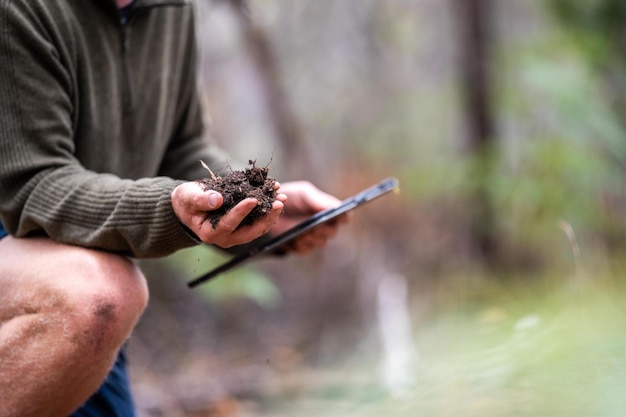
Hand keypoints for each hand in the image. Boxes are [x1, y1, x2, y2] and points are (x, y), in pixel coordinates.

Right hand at [171, 182, 286, 247]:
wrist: (188, 205)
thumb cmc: (186, 201)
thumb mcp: (188, 197)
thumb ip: (200, 199)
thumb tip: (217, 199)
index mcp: (210, 233)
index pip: (229, 223)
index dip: (242, 211)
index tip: (254, 199)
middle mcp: (226, 237)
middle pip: (250, 231)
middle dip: (266, 217)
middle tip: (278, 202)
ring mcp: (236, 233)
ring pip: (258, 228)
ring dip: (272, 213)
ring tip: (282, 197)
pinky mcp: (244, 226)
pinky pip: (259, 220)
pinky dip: (268, 208)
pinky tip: (276, 194)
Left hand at [270, 181, 349, 253]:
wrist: (269, 208)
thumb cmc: (290, 197)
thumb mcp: (302, 193)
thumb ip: (317, 199)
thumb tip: (334, 207)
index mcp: (328, 211)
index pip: (344, 216)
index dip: (344, 217)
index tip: (341, 216)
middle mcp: (324, 225)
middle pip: (332, 231)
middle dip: (326, 229)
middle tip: (319, 226)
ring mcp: (313, 237)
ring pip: (320, 242)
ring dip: (314, 238)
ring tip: (306, 232)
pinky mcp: (301, 246)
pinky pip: (305, 249)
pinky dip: (301, 244)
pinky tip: (297, 239)